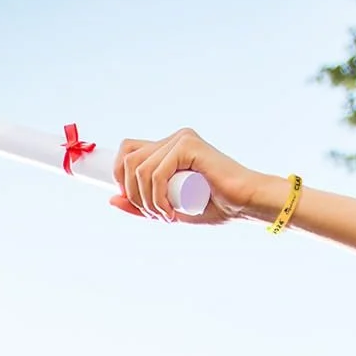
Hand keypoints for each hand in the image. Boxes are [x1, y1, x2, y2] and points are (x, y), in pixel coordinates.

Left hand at [111, 128, 287, 225]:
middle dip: (133, 194)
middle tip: (156, 214)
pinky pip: (155, 172)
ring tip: (166, 216)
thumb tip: (111, 197)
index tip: (134, 202)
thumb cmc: (213, 207)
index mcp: (165, 149)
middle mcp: (172, 139)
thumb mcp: (166, 209)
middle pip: (127, 160)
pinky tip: (170, 212)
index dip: (119, 177)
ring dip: (146, 201)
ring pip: (139, 170)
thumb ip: (140, 205)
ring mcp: (181, 139)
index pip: (126, 152)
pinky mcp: (189, 144)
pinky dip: (156, 197)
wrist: (244, 204)